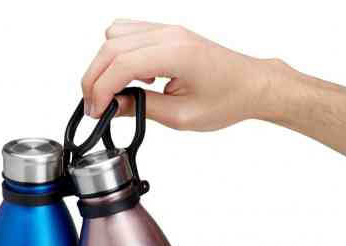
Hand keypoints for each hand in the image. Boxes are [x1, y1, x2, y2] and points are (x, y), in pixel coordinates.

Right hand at [81, 19, 274, 130]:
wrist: (250, 84)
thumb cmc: (227, 99)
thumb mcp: (181, 116)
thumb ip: (142, 108)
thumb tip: (112, 107)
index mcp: (175, 53)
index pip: (121, 64)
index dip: (100, 90)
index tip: (95, 112)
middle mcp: (169, 34)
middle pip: (110, 46)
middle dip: (95, 78)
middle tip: (95, 107)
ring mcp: (167, 29)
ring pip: (115, 36)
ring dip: (105, 65)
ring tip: (113, 93)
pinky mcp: (166, 32)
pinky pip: (128, 33)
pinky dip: (118, 55)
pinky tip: (133, 78)